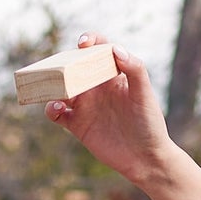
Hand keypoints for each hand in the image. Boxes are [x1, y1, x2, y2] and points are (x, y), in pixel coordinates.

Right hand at [44, 33, 175, 188]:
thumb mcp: (144, 95)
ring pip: (60, 88)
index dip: (89, 40)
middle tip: (61, 65)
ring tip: (56, 87)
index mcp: (113, 74)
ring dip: (53, 84)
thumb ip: (134, 69)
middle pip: (74, 65)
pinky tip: (56, 108)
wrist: (145, 158)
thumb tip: (115, 49)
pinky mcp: (77, 124)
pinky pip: (56, 113)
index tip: (83, 44)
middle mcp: (96, 86)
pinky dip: (50, 108)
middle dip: (64, 61)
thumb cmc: (149, 124)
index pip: (99, 49)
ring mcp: (85, 105)